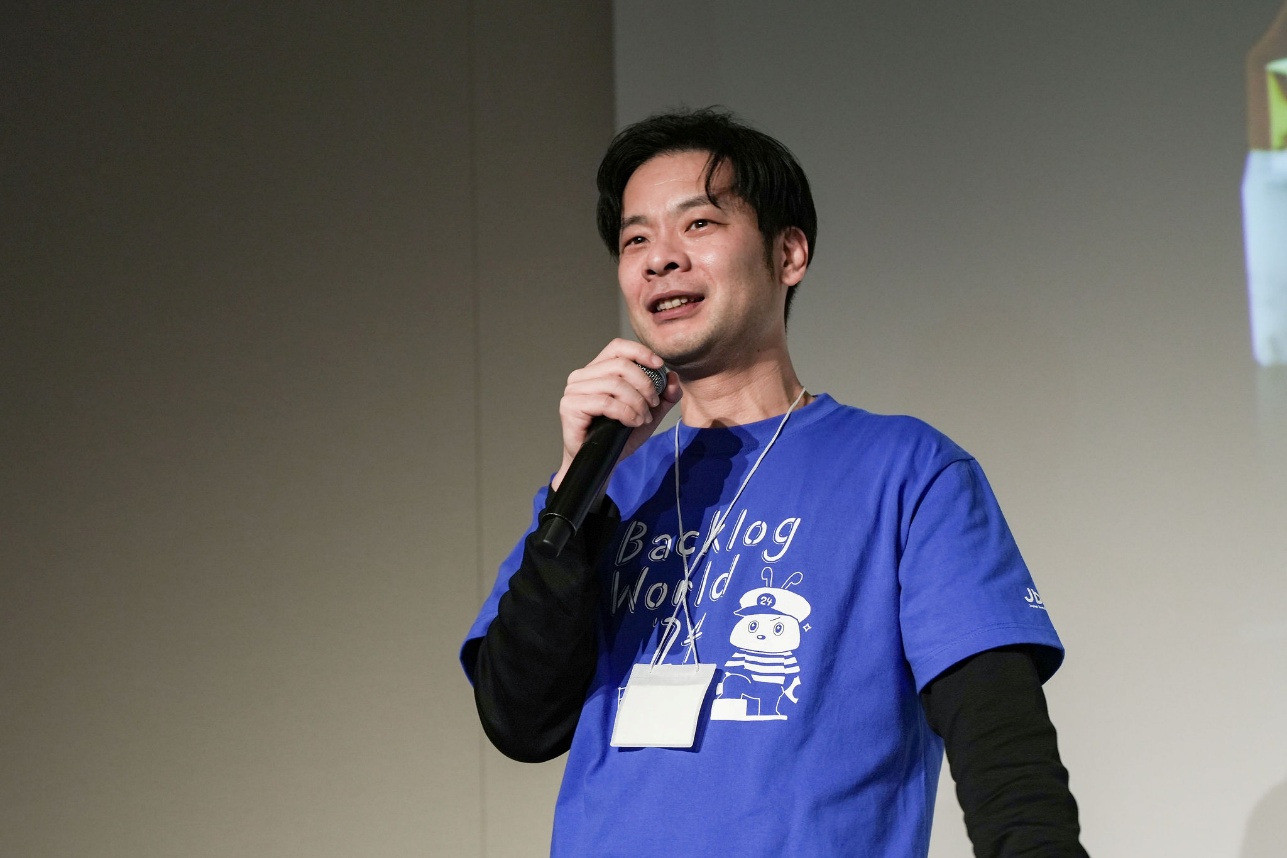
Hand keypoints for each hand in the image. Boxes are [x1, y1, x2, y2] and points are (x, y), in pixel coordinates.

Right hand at [551, 339, 681, 491]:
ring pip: (614, 383)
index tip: (659, 366)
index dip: (640, 352)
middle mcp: (582, 376)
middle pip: (621, 365)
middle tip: (653, 404)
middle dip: (645, 384)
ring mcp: (574, 390)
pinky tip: (632, 422)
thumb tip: (673, 378)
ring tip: (642, 418)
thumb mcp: (649, 414)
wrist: (602, 463)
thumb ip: (664, 396)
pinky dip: (625, 412)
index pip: (617, 347)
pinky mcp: (570, 406)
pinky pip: (605, 402)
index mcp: (598, 370)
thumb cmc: (619, 436)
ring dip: (636, 402)